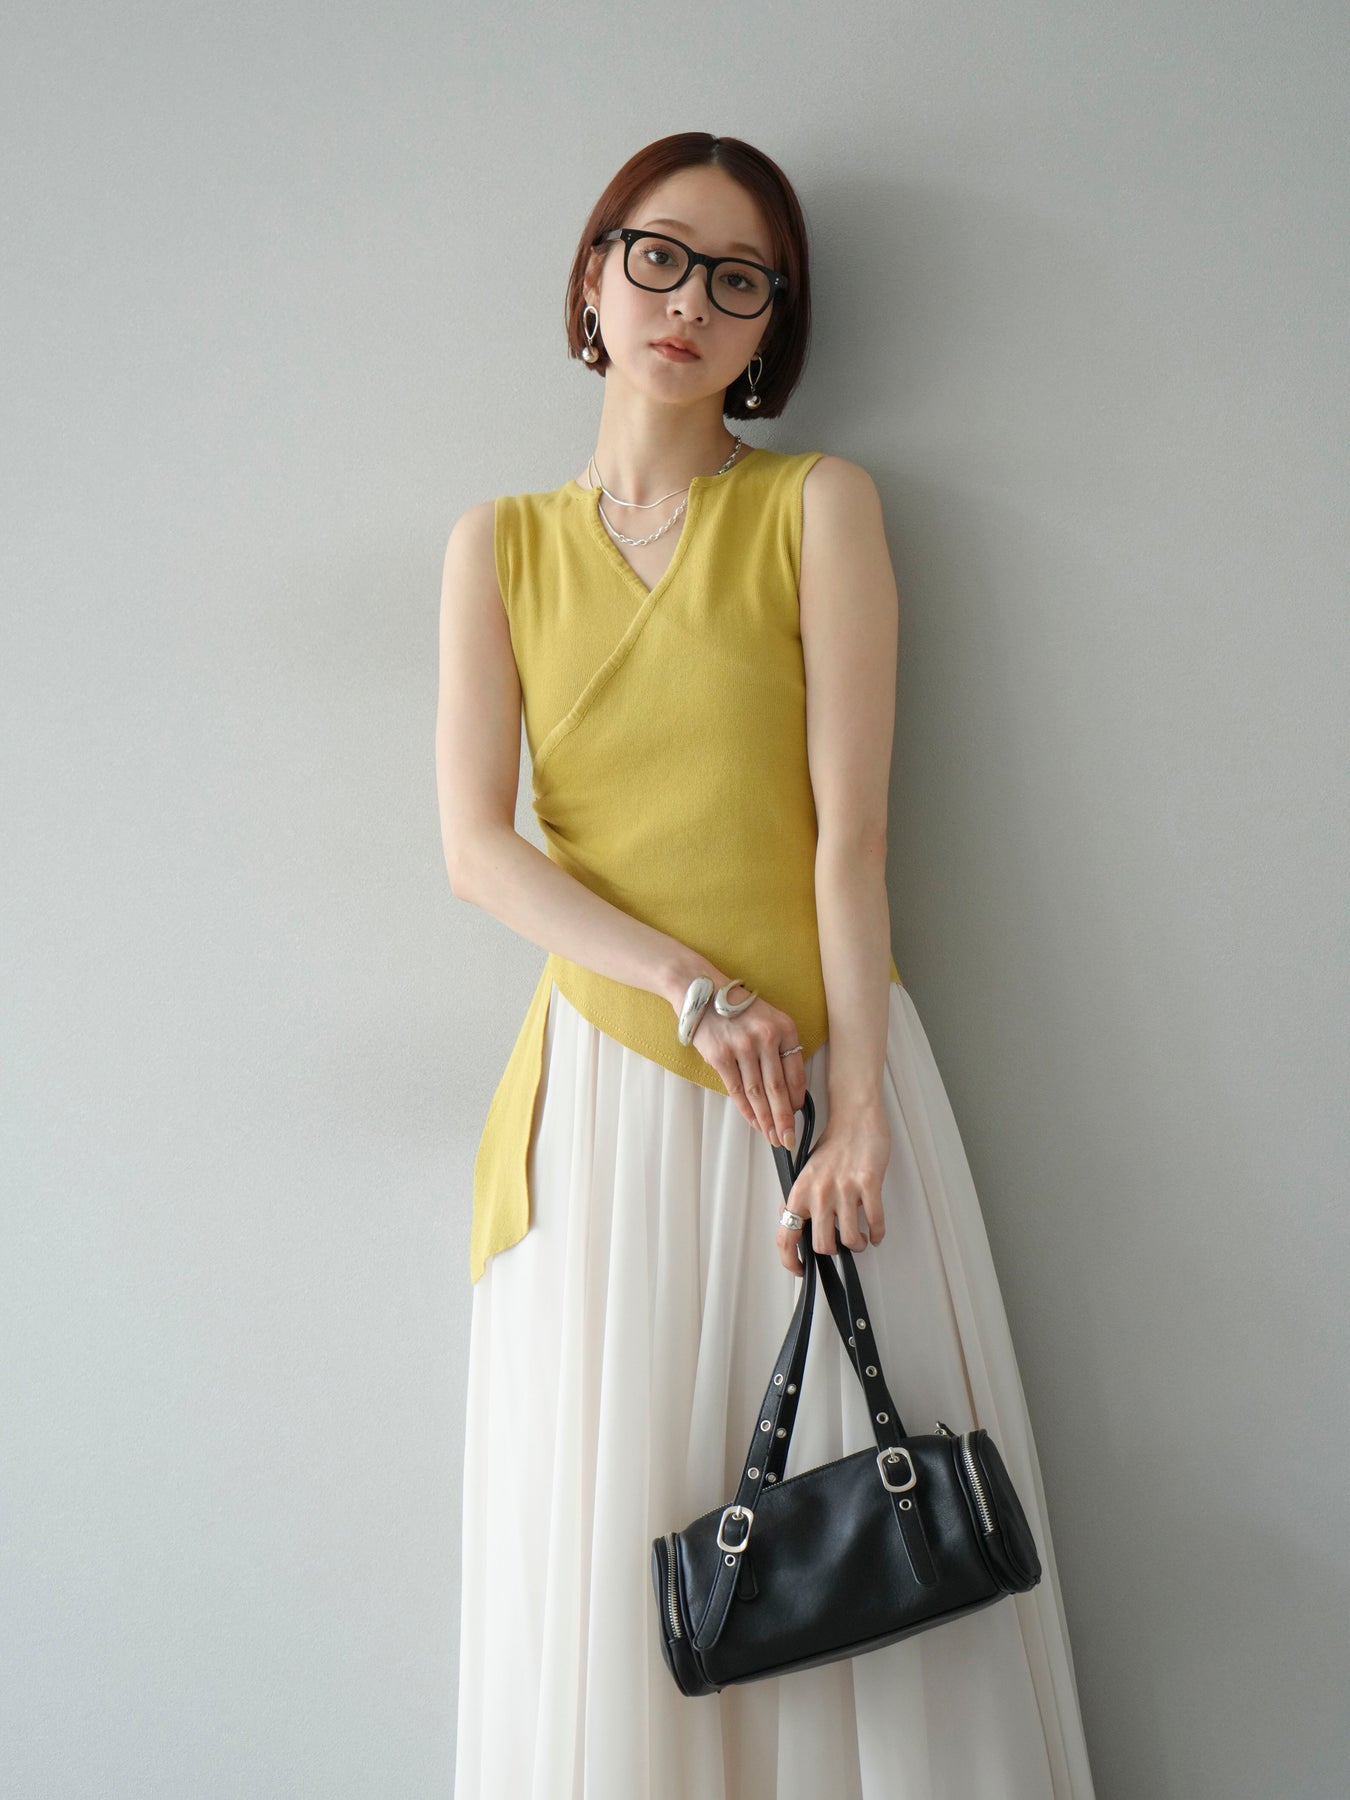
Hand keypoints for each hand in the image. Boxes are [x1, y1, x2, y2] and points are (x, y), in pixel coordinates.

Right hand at [687, 985, 806, 1151]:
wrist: (703, 992)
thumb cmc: (737, 1008)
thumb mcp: (769, 1020)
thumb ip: (780, 1049)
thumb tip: (787, 1091)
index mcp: (785, 1028)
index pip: (796, 1073)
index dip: (797, 1100)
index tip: (797, 1116)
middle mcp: (766, 1036)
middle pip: (778, 1088)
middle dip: (784, 1119)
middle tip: (788, 1138)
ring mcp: (742, 1046)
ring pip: (758, 1092)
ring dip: (765, 1119)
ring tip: (771, 1136)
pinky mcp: (721, 1055)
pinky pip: (736, 1089)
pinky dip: (745, 1109)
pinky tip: (752, 1121)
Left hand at [776, 1108, 890, 1274]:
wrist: (854, 1118)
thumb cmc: (833, 1146)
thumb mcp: (806, 1174)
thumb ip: (802, 1201)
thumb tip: (801, 1231)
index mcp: (799, 1191)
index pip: (786, 1236)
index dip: (791, 1261)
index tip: (801, 1270)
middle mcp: (819, 1192)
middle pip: (823, 1245)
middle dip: (834, 1250)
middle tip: (840, 1243)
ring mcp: (844, 1189)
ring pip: (851, 1239)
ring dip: (858, 1244)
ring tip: (860, 1239)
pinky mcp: (868, 1184)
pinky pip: (875, 1222)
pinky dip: (877, 1234)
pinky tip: (876, 1233)